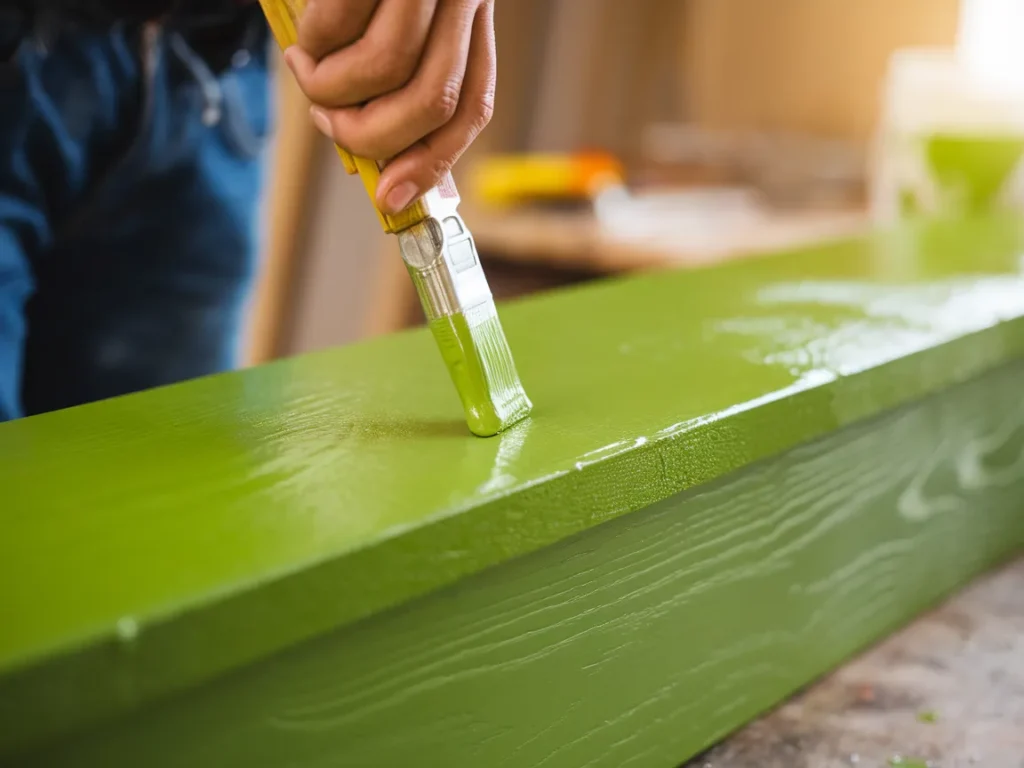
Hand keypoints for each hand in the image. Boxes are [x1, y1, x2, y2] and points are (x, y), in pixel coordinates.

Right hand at [283, 0, 495, 214]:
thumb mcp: (399, 20)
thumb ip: (402, 77)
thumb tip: (384, 162)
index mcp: (473, 14)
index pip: (472, 107)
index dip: (432, 163)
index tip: (391, 198)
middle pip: (433, 100)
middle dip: (371, 135)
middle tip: (329, 123)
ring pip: (386, 68)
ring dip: (332, 89)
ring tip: (306, 70)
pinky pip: (338, 23)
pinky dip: (312, 43)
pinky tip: (304, 38)